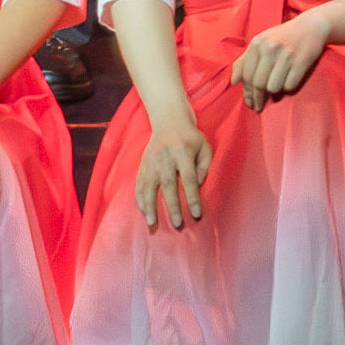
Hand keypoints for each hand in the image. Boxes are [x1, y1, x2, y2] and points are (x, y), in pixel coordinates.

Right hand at [132, 107, 215, 230]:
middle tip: (177, 224)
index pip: (189, 179)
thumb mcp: (205, 147)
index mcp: (183, 152)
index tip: (197, 214)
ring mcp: (151, 162)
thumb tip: (197, 186)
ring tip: (152, 223)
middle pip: (168, 185)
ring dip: (150, 206)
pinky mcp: (142, 164)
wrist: (169, 120)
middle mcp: (165, 158)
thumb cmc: (191, 137)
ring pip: (149, 187)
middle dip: (172, 206)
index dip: (193, 197)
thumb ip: (204, 167)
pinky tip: (143, 210)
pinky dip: (140, 198)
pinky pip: (139, 183)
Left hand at [233, 11, 329, 103]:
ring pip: (273, 87)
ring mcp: (287, 54)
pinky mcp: (302, 61)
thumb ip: (245, 60)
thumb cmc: (284, 37)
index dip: (247, 92)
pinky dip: (289, 87)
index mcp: (257, 43)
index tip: (250, 101)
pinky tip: (290, 80)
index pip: (247, 75)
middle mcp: (270, 48)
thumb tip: (233, 82)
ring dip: (275, 92)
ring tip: (278, 88)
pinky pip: (290, 85)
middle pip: (259, 83)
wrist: (313, 25)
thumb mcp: (262, 42)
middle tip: (260, 106)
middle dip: (258, 98)